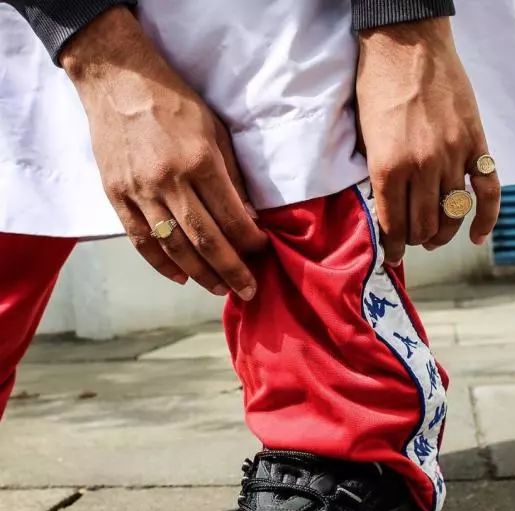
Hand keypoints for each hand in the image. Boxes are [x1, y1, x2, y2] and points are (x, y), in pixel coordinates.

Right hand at [61, 8, 266, 298]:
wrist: (117, 80)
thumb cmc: (175, 104)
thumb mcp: (215, 131)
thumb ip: (232, 178)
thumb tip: (249, 220)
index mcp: (200, 162)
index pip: (232, 217)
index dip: (250, 242)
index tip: (261, 253)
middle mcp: (170, 181)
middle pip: (206, 241)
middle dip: (232, 271)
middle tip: (248, 291)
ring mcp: (140, 191)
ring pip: (174, 247)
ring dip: (201, 274)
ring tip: (220, 289)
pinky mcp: (117, 196)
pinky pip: (142, 241)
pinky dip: (162, 264)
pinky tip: (181, 278)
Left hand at [356, 18, 500, 264]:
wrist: (406, 44)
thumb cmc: (377, 88)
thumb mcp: (364, 137)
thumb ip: (377, 176)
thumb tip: (385, 211)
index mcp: (388, 168)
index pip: (393, 227)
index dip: (393, 248)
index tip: (392, 256)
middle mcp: (422, 167)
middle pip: (424, 226)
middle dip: (415, 241)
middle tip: (411, 241)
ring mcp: (452, 156)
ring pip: (452, 214)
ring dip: (442, 233)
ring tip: (434, 238)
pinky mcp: (475, 142)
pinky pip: (488, 189)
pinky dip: (486, 218)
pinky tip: (478, 236)